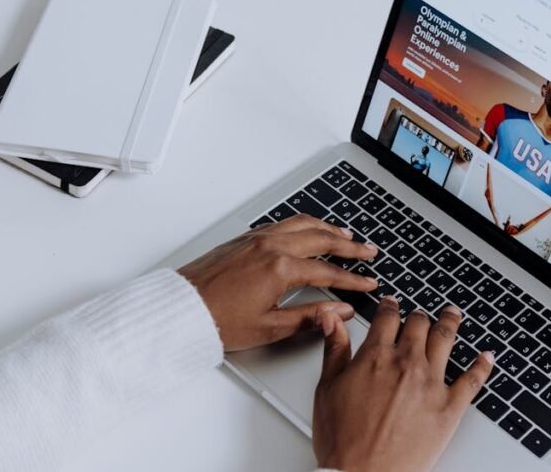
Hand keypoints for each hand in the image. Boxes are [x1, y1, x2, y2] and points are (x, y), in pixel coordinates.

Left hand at [178, 214, 377, 351]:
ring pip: (303, 224)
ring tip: (346, 234)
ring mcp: (257, 238)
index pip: (328, 272)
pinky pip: (283, 223)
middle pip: (321, 239)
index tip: (368, 284)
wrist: (181, 308)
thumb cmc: (217, 320)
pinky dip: (304, 224)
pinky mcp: (245, 238)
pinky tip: (309, 229)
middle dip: (349, 246)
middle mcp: (271, 247)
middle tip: (368, 252)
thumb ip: (310, 317)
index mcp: (280, 269)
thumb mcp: (270, 328)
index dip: (352, 280)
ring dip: (328, 228)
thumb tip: (339, 311)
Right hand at [312, 298, 494, 471]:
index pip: (388, 318)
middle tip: (421, 315)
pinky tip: (487, 356)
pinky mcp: (450, 408)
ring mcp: (431, 384)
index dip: (390, 306)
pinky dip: (483, 365)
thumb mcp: (327, 388)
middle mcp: (406, 364)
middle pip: (419, 325)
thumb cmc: (343, 440)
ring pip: (446, 341)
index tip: (392, 304)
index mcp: (376, 356)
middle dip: (419, 316)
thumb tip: (331, 319)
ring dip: (451, 323)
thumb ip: (334, 349)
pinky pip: (473, 380)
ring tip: (453, 316)